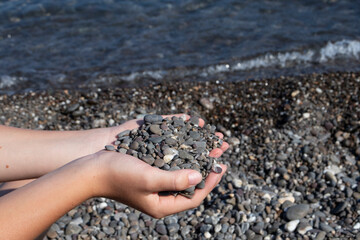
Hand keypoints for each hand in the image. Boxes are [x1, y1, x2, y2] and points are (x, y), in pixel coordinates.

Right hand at [90, 114, 228, 217]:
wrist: (91, 167)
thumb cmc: (117, 175)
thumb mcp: (148, 179)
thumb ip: (174, 180)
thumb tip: (200, 176)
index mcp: (162, 204)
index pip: (194, 197)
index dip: (210, 182)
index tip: (221, 166)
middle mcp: (161, 194)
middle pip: (192, 181)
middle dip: (207, 165)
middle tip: (221, 150)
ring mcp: (156, 180)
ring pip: (184, 168)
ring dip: (198, 153)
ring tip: (212, 140)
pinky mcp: (150, 168)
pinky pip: (172, 158)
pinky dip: (183, 147)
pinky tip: (191, 135)